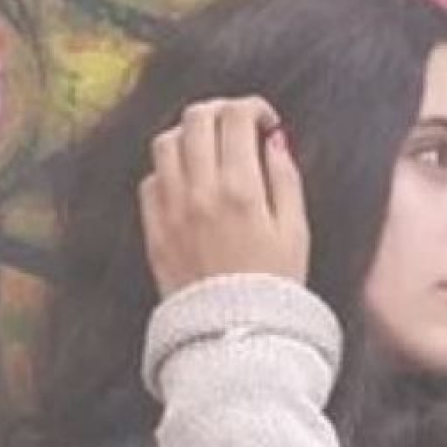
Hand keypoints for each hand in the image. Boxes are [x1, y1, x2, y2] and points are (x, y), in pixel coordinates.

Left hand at [139, 96, 309, 297]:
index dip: (253, 108)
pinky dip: (169, 171)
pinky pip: (150, 180)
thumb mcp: (296, 232)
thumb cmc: (273, 290)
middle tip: (236, 127)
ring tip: (209, 151)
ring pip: (165, 142)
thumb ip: (286, 179)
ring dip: (188, 136)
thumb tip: (275, 141)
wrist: (234, 339)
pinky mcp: (154, 231)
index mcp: (241, 190)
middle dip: (220, 112)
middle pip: (196, 118)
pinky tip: (189, 184)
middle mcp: (200, 193)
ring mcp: (171, 210)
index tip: (266, 123)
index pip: (236, 117)